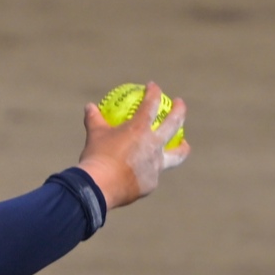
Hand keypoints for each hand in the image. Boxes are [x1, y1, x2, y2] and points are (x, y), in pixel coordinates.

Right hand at [76, 85, 189, 210]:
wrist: (99, 187)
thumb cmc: (96, 157)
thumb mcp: (94, 135)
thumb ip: (94, 119)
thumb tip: (90, 106)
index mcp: (140, 129)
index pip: (151, 104)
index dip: (153, 92)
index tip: (153, 86)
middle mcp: (153, 145)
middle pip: (174, 124)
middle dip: (180, 110)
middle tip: (180, 104)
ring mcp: (155, 166)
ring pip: (176, 156)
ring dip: (182, 148)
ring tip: (184, 145)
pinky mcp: (151, 183)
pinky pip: (152, 175)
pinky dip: (150, 171)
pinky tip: (146, 171)